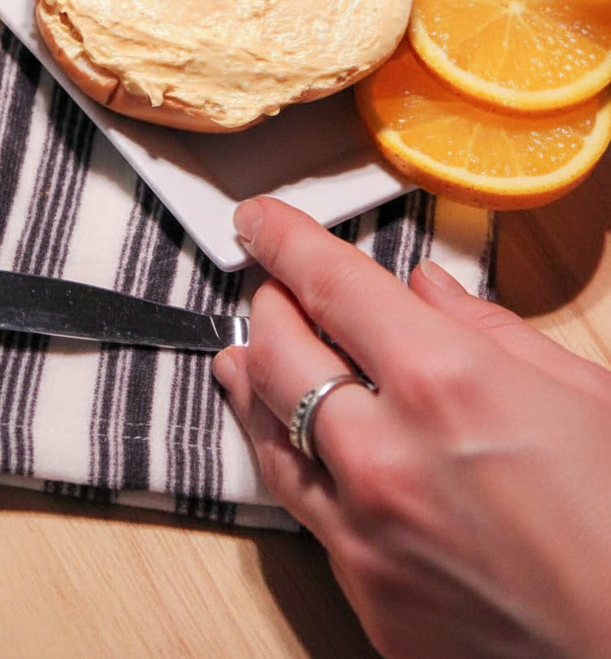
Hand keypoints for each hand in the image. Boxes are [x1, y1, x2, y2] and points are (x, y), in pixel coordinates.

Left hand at [213, 197, 610, 658]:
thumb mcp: (584, 395)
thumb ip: (491, 329)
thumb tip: (426, 290)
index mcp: (445, 384)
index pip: (330, 285)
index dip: (283, 240)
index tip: (259, 222)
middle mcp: (385, 456)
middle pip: (277, 351)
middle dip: (269, 304)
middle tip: (274, 288)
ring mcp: (365, 534)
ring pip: (267, 431)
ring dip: (252, 379)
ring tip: (243, 353)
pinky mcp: (365, 596)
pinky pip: (305, 510)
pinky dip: (294, 460)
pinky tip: (297, 444)